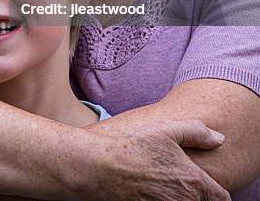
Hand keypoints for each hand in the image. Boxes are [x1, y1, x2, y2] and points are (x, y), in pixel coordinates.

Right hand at [69, 120, 230, 199]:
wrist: (101, 168)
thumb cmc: (134, 147)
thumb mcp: (167, 130)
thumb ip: (197, 132)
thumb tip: (219, 139)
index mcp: (194, 181)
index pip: (221, 198)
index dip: (216, 191)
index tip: (206, 184)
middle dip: (198, 197)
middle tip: (179, 182)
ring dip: (181, 199)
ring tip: (166, 187)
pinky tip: (154, 193)